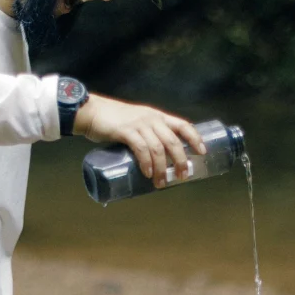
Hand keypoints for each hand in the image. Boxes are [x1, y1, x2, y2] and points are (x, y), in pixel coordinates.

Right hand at [72, 94, 205, 185]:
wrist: (93, 112)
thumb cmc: (115, 121)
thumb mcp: (138, 123)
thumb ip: (149, 136)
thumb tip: (160, 160)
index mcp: (158, 117)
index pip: (183, 125)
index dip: (195, 138)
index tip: (202, 152)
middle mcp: (152, 119)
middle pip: (173, 141)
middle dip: (181, 161)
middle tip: (182, 176)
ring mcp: (139, 124)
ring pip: (158, 148)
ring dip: (163, 168)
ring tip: (161, 183)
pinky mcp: (126, 131)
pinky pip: (141, 149)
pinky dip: (147, 163)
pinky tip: (148, 173)